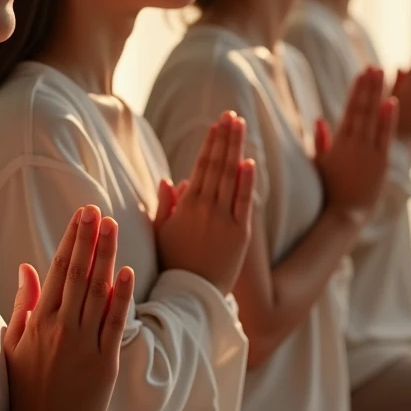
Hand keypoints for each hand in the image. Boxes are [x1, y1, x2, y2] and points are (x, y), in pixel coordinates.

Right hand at [2, 205, 134, 410]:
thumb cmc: (25, 391)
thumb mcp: (15, 344)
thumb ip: (24, 303)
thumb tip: (26, 265)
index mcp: (40, 321)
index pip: (58, 269)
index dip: (72, 239)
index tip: (82, 214)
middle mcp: (62, 327)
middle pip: (79, 273)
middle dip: (89, 238)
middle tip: (97, 209)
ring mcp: (84, 345)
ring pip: (98, 291)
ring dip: (106, 256)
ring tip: (113, 226)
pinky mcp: (104, 364)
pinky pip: (113, 324)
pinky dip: (120, 296)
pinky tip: (126, 272)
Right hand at [155, 113, 255, 295]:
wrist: (192, 295)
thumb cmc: (173, 264)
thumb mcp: (161, 233)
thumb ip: (166, 205)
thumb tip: (169, 179)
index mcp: (186, 206)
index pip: (201, 166)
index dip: (209, 143)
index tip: (215, 124)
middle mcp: (205, 208)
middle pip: (217, 165)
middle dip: (225, 137)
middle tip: (231, 115)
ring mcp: (224, 220)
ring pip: (230, 177)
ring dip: (236, 149)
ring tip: (241, 127)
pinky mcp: (240, 235)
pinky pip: (244, 203)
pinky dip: (247, 182)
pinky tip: (250, 162)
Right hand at [314, 68, 396, 224]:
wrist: (344, 215)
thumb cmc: (329, 191)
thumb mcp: (319, 164)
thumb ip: (321, 142)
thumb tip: (318, 120)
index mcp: (340, 143)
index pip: (350, 110)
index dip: (356, 90)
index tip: (361, 73)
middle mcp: (355, 144)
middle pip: (362, 108)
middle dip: (368, 86)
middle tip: (372, 66)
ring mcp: (369, 152)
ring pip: (373, 118)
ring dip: (378, 94)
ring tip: (383, 74)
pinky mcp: (381, 163)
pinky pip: (386, 137)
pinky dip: (388, 119)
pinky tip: (393, 101)